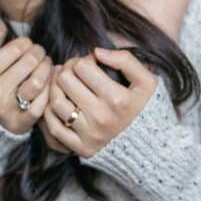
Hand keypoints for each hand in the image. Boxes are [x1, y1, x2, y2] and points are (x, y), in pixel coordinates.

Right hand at [0, 36, 51, 134]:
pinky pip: (41, 105)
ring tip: (44, 63)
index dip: (25, 42)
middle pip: (29, 62)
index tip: (26, 43)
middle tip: (38, 51)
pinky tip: (46, 82)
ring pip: (38, 82)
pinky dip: (47, 90)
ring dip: (46, 68)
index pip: (15, 49)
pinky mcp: (19, 124)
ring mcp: (6, 112)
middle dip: (38, 52)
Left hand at [42, 48, 157, 157]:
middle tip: (73, 71)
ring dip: (55, 87)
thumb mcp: (147, 81)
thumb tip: (97, 51)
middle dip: (67, 69)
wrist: (151, 146)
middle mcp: (101, 117)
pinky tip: (58, 102)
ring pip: (56, 102)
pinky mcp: (81, 148)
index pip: (83, 66)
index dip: (83, 59)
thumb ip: (126, 60)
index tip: (89, 64)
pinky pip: (54, 127)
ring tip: (63, 83)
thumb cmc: (145, 108)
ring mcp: (89, 134)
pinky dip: (50, 112)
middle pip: (66, 81)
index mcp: (117, 99)